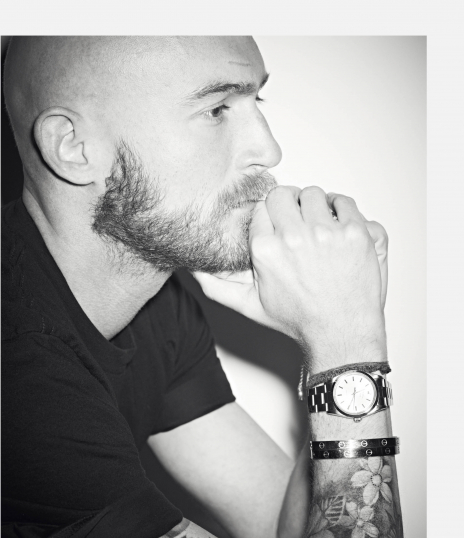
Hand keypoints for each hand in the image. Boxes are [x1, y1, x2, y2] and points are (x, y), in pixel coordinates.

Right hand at [194, 185, 386, 371]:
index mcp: (266, 249)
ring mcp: (328, 233)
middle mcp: (295, 236)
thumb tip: (191, 267)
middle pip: (285, 194)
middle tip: (297, 222)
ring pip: (315, 194)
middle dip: (289, 206)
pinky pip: (345, 202)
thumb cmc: (299, 319)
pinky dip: (342, 211)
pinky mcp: (356, 232)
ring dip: (315, 206)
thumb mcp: (249, 305)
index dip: (270, 215)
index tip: (278, 225)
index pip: (262, 207)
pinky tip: (338, 228)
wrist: (340, 332)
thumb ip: (216, 284)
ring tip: (318, 225)